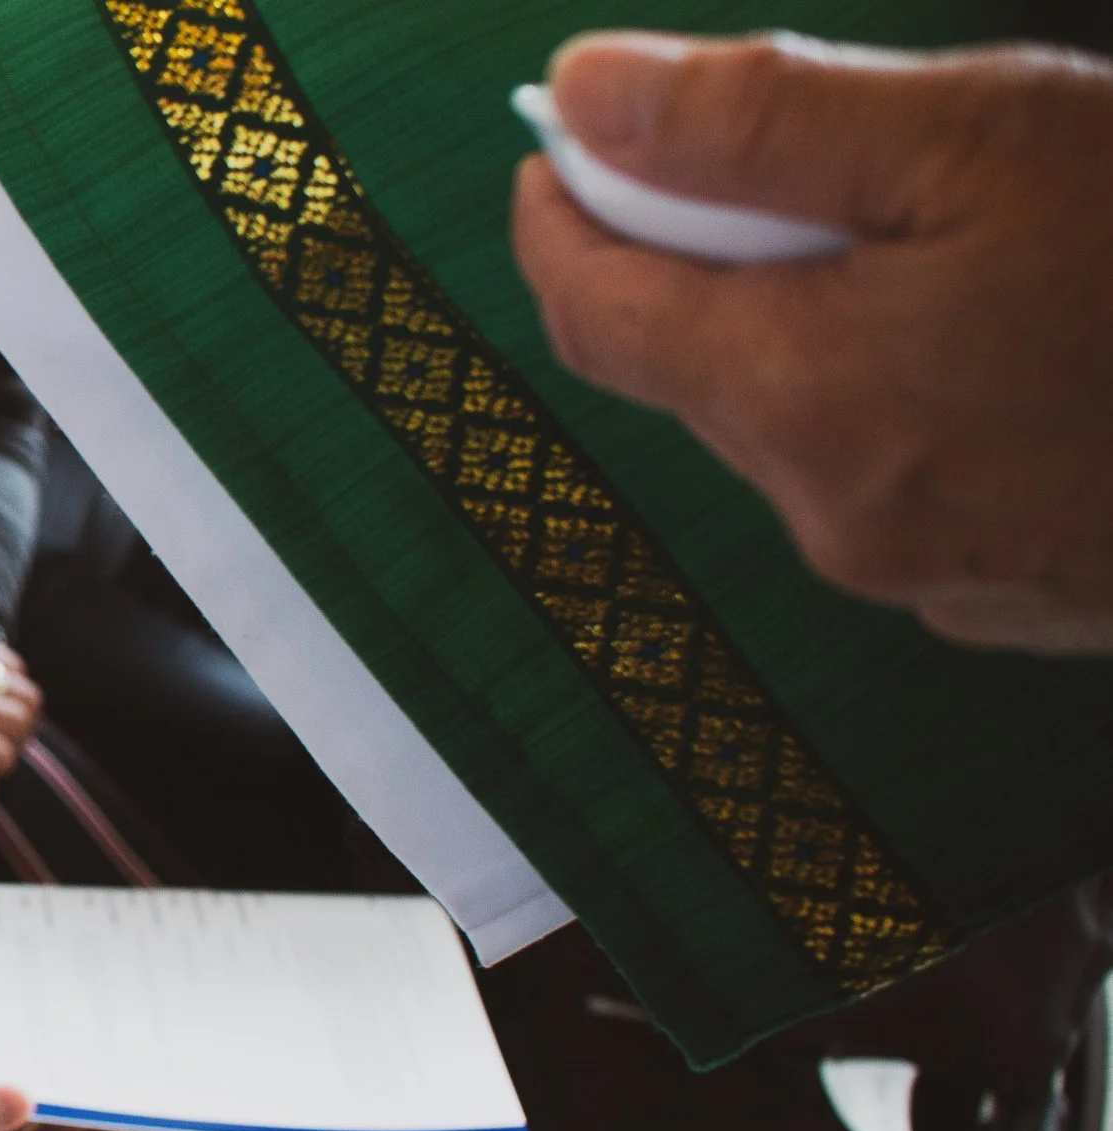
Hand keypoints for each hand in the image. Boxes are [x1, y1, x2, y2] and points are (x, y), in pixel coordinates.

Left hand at [511, 32, 1112, 652]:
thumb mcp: (975, 135)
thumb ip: (757, 119)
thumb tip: (590, 96)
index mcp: (799, 397)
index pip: (592, 313)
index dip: (559, 218)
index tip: (558, 154)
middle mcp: (834, 512)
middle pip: (694, 370)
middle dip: (708, 259)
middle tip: (780, 163)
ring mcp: (923, 574)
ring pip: (797, 425)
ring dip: (817, 329)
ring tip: (939, 244)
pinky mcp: (1004, 597)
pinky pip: (895, 479)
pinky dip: (905, 397)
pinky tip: (1009, 339)